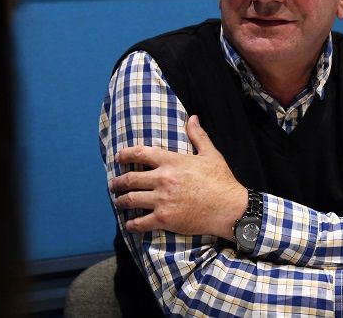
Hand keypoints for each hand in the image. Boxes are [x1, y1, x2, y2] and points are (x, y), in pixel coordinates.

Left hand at [109, 115, 246, 238]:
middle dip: (118, 182)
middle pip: (130, 178)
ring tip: (117, 202)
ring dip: (121, 201)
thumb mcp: (211, 154)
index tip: (118, 157)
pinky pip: (141, 222)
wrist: (229, 208)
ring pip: (131, 200)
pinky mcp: (165, 219)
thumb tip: (193, 118)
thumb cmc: (221, 181)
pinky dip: (132, 224)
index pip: (141, 154)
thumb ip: (198, 136)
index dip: (126, 155)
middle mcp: (163, 179)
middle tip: (113, 184)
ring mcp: (162, 200)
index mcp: (172, 162)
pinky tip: (129, 225)